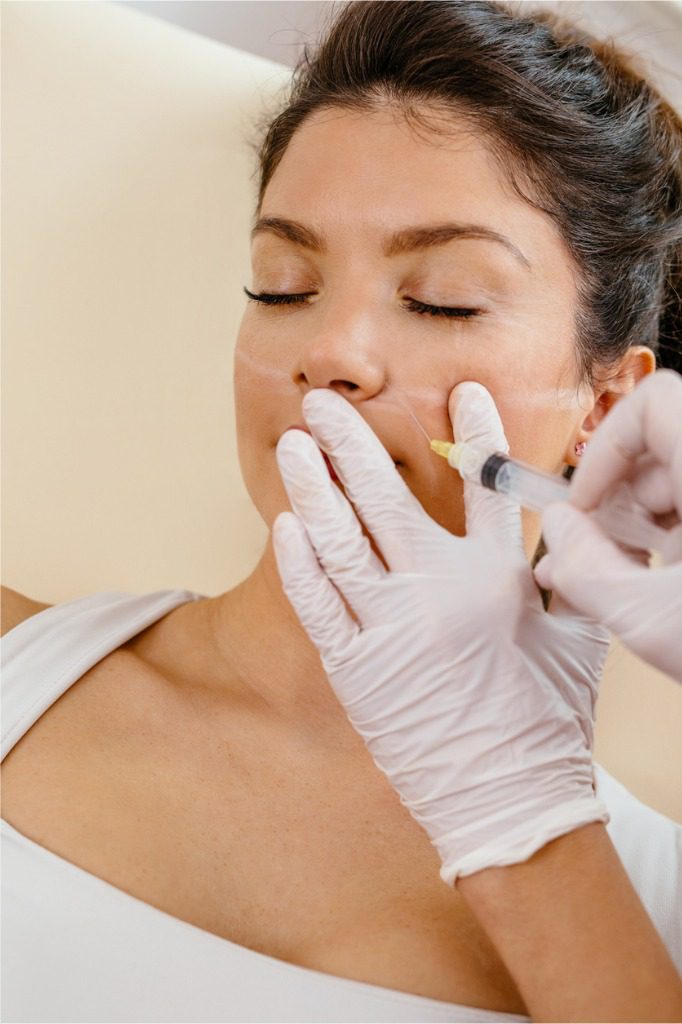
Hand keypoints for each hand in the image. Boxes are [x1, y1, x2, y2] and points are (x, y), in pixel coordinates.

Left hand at [273, 383, 608, 883]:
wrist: (506, 800)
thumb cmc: (546, 722)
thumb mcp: (576, 641)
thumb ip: (567, 576)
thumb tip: (570, 527)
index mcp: (499, 580)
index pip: (487, 487)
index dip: (473, 433)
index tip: (457, 392)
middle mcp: (440, 593)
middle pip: (385, 498)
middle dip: (350, 442)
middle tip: (325, 405)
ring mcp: (391, 630)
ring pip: (338, 540)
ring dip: (310, 487)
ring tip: (293, 448)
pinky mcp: (356, 669)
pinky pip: (315, 602)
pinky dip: (298, 560)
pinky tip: (286, 525)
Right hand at [535, 370, 681, 681]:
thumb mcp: (650, 618)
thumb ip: (585, 568)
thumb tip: (556, 530)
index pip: (652, 405)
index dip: (605, 449)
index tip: (584, 505)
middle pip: (662, 452)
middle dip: (615, 504)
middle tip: (587, 558)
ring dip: (642, 531)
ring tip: (620, 585)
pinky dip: (674, 546)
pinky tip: (656, 592)